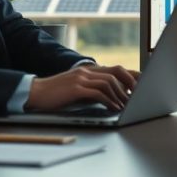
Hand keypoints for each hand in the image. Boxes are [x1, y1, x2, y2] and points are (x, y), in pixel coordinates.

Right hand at [25, 64, 140, 111]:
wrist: (36, 92)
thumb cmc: (56, 94)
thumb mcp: (77, 88)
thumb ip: (92, 88)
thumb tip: (111, 96)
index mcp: (89, 70)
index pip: (115, 69)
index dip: (130, 76)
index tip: (141, 86)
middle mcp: (87, 71)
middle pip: (116, 72)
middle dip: (130, 83)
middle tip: (139, 95)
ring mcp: (81, 78)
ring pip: (109, 82)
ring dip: (120, 95)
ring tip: (127, 105)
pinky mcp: (76, 88)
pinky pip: (98, 93)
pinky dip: (109, 100)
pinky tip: (114, 108)